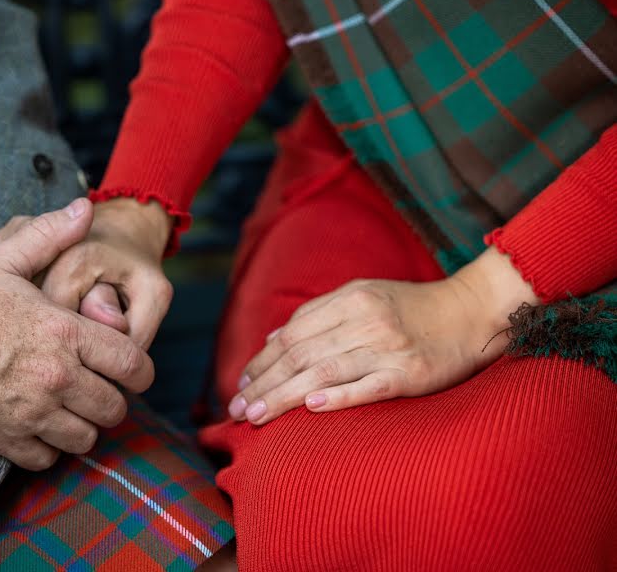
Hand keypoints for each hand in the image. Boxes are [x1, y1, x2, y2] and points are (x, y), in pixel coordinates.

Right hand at [0, 198, 154, 469]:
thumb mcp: (1, 261)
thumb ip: (48, 235)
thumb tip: (86, 209)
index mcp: (63, 332)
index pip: (133, 364)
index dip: (141, 370)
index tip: (132, 370)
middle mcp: (55, 377)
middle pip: (115, 407)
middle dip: (113, 399)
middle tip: (96, 387)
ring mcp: (31, 414)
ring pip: (86, 438)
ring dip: (83, 425)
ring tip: (69, 407)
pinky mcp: (6, 440)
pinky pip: (48, 459)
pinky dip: (49, 447)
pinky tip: (39, 426)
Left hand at [228, 248, 538, 423]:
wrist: (473, 311)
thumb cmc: (414, 308)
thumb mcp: (365, 295)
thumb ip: (321, 314)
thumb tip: (275, 338)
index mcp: (350, 299)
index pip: (293, 332)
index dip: (262, 359)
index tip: (242, 383)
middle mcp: (364, 321)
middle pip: (300, 353)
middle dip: (263, 382)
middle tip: (237, 409)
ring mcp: (387, 348)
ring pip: (324, 371)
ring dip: (284, 395)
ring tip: (256, 416)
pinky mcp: (410, 374)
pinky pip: (368, 386)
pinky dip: (338, 396)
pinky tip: (311, 407)